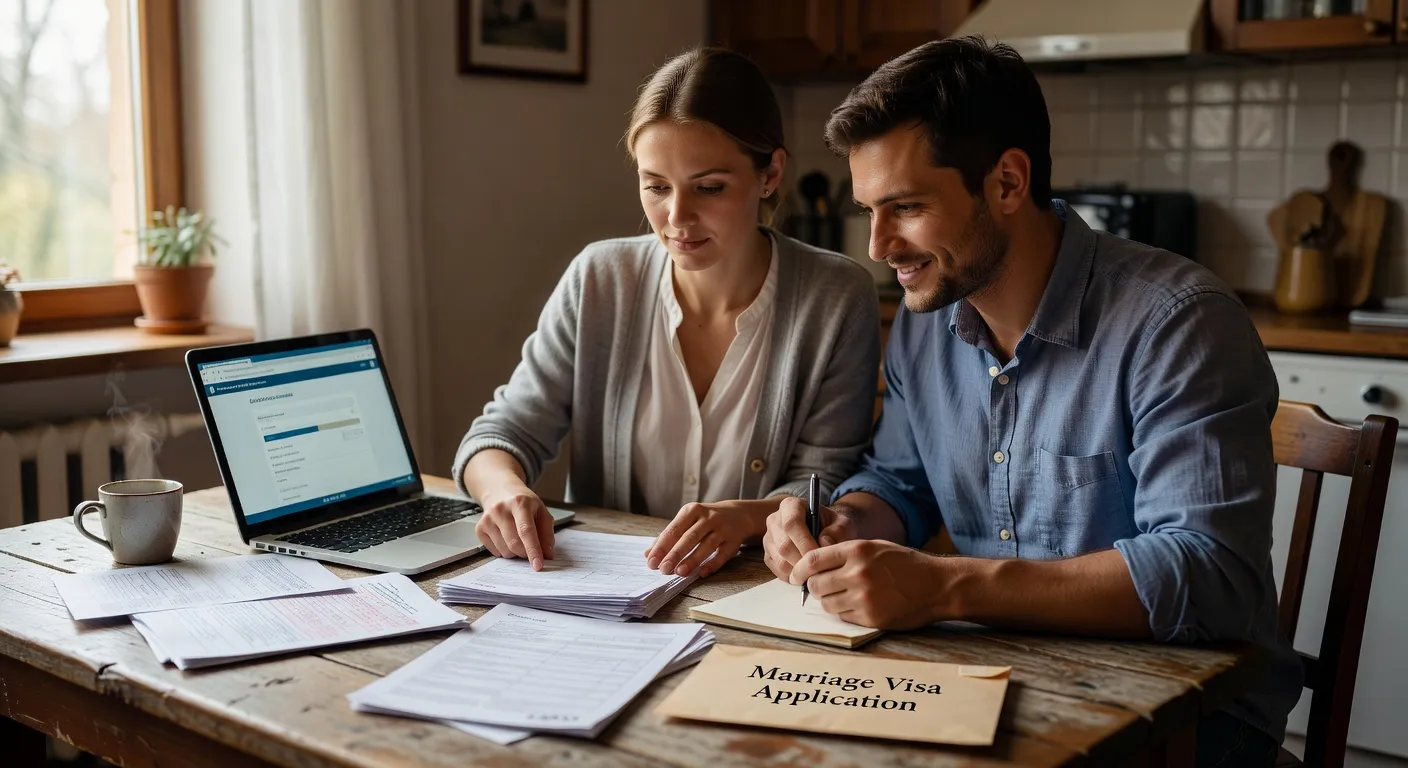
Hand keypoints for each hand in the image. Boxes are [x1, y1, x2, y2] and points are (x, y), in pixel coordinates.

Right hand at [474, 485, 554, 570]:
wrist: (500, 492)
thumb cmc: (524, 504)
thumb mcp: (541, 512)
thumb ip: (547, 533)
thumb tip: (547, 555)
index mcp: (520, 503)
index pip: (526, 531)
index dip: (533, 550)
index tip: (538, 565)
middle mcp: (500, 509)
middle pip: (514, 544)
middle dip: (525, 553)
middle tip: (530, 549)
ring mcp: (487, 519)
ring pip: (505, 551)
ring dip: (515, 553)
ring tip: (517, 539)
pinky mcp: (479, 528)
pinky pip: (495, 552)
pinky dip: (504, 551)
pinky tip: (506, 538)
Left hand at [643, 500, 767, 577]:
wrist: (738, 514)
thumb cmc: (705, 521)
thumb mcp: (687, 522)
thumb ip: (668, 537)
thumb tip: (648, 554)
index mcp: (691, 511)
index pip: (674, 529)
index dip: (662, 546)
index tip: (651, 561)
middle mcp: (708, 517)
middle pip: (689, 537)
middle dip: (675, 554)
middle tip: (663, 569)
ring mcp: (722, 528)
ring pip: (706, 545)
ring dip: (692, 560)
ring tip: (680, 573)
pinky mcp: (734, 540)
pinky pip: (723, 554)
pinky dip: (712, 564)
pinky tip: (702, 573)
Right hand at [761, 496, 854, 581]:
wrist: (825, 532)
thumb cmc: (833, 527)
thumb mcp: (843, 524)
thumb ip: (837, 531)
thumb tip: (824, 543)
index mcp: (791, 506)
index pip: (791, 524)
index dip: (804, 542)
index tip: (819, 555)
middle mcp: (775, 520)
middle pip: (784, 546)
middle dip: (803, 562)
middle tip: (821, 570)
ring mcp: (769, 539)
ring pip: (780, 561)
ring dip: (799, 572)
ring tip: (816, 573)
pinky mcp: (768, 555)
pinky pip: (778, 571)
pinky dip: (794, 577)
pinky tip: (808, 574)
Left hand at [790, 539, 943, 629]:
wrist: (937, 585)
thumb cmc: (906, 564)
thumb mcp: (876, 547)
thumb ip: (845, 554)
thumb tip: (814, 565)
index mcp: (857, 551)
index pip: (813, 560)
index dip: (799, 570)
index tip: (795, 576)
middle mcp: (858, 573)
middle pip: (816, 585)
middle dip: (814, 587)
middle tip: (821, 587)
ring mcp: (864, 597)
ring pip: (827, 604)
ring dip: (830, 601)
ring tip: (843, 595)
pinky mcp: (871, 617)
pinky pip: (843, 616)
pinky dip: (845, 612)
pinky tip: (858, 605)